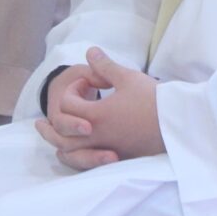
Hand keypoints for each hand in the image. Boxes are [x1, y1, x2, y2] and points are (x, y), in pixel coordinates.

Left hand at [35, 48, 164, 169]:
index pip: (67, 106)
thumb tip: (89, 52)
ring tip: (51, 143)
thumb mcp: (127, 77)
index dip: (73, 90)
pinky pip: (88, 164)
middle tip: (39, 124)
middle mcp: (98, 136)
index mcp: (97, 115)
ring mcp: (108, 150)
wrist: (177, 126)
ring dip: (58, 147)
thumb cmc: (152, 100)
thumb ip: (104, 65)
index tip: (88, 82)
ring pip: (73, 155)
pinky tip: (76, 154)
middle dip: (50, 129)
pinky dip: (76, 159)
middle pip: (62, 137)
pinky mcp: (118, 159)